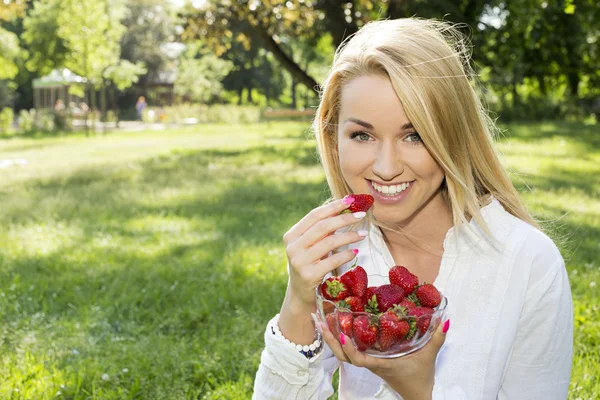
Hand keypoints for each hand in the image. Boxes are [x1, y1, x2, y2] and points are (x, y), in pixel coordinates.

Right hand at [282, 198, 367, 307]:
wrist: (300, 294)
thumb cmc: (310, 265)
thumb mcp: (311, 246)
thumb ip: (322, 230)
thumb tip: (345, 209)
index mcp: (291, 235)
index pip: (314, 215)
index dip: (333, 206)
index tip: (350, 201)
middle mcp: (292, 247)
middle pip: (323, 227)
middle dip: (344, 219)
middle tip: (361, 215)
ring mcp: (299, 261)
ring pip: (329, 242)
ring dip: (349, 236)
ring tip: (363, 234)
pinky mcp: (308, 275)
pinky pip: (332, 260)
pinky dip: (346, 254)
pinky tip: (355, 251)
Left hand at [317, 317, 449, 399]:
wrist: (417, 394)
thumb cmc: (419, 377)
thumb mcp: (428, 357)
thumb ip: (435, 339)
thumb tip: (443, 320)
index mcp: (379, 364)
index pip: (358, 359)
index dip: (348, 348)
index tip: (342, 333)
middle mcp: (370, 363)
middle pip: (343, 354)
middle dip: (329, 338)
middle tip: (319, 319)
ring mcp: (367, 362)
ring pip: (343, 352)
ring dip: (331, 338)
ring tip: (321, 320)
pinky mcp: (368, 359)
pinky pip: (350, 350)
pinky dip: (340, 339)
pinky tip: (336, 325)